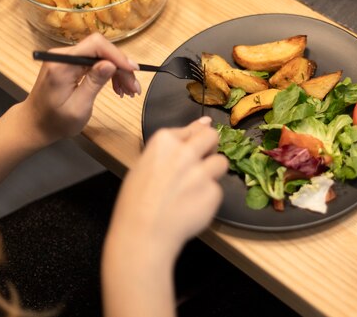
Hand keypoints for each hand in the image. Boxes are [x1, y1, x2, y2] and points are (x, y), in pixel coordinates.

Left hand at [22, 33, 139, 143]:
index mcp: (62, 64)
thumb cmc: (55, 122)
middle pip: (101, 50)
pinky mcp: (70, 65)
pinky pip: (95, 63)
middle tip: (134, 88)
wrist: (35, 125)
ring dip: (118, 72)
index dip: (117, 55)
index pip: (95, 45)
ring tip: (128, 91)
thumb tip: (110, 64)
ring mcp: (66, 59)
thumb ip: (93, 83)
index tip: (133, 70)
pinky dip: (109, 74)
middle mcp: (63, 56)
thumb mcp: (78, 107)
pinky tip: (117, 88)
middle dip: (121, 67)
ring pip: (101, 57)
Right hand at [106, 117, 227, 262]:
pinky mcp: (213, 192)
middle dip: (210, 147)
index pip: (192, 129)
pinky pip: (217, 189)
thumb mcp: (145, 165)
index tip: (192, 150)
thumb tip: (204, 123)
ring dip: (212, 173)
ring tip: (193, 189)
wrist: (142, 234)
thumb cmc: (136, 203)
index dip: (192, 142)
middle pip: (212, 137)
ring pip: (221, 162)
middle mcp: (185, 152)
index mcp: (164, 141)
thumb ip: (174, 144)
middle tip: (200, 163)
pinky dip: (208, 197)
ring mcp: (201, 172)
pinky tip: (191, 207)